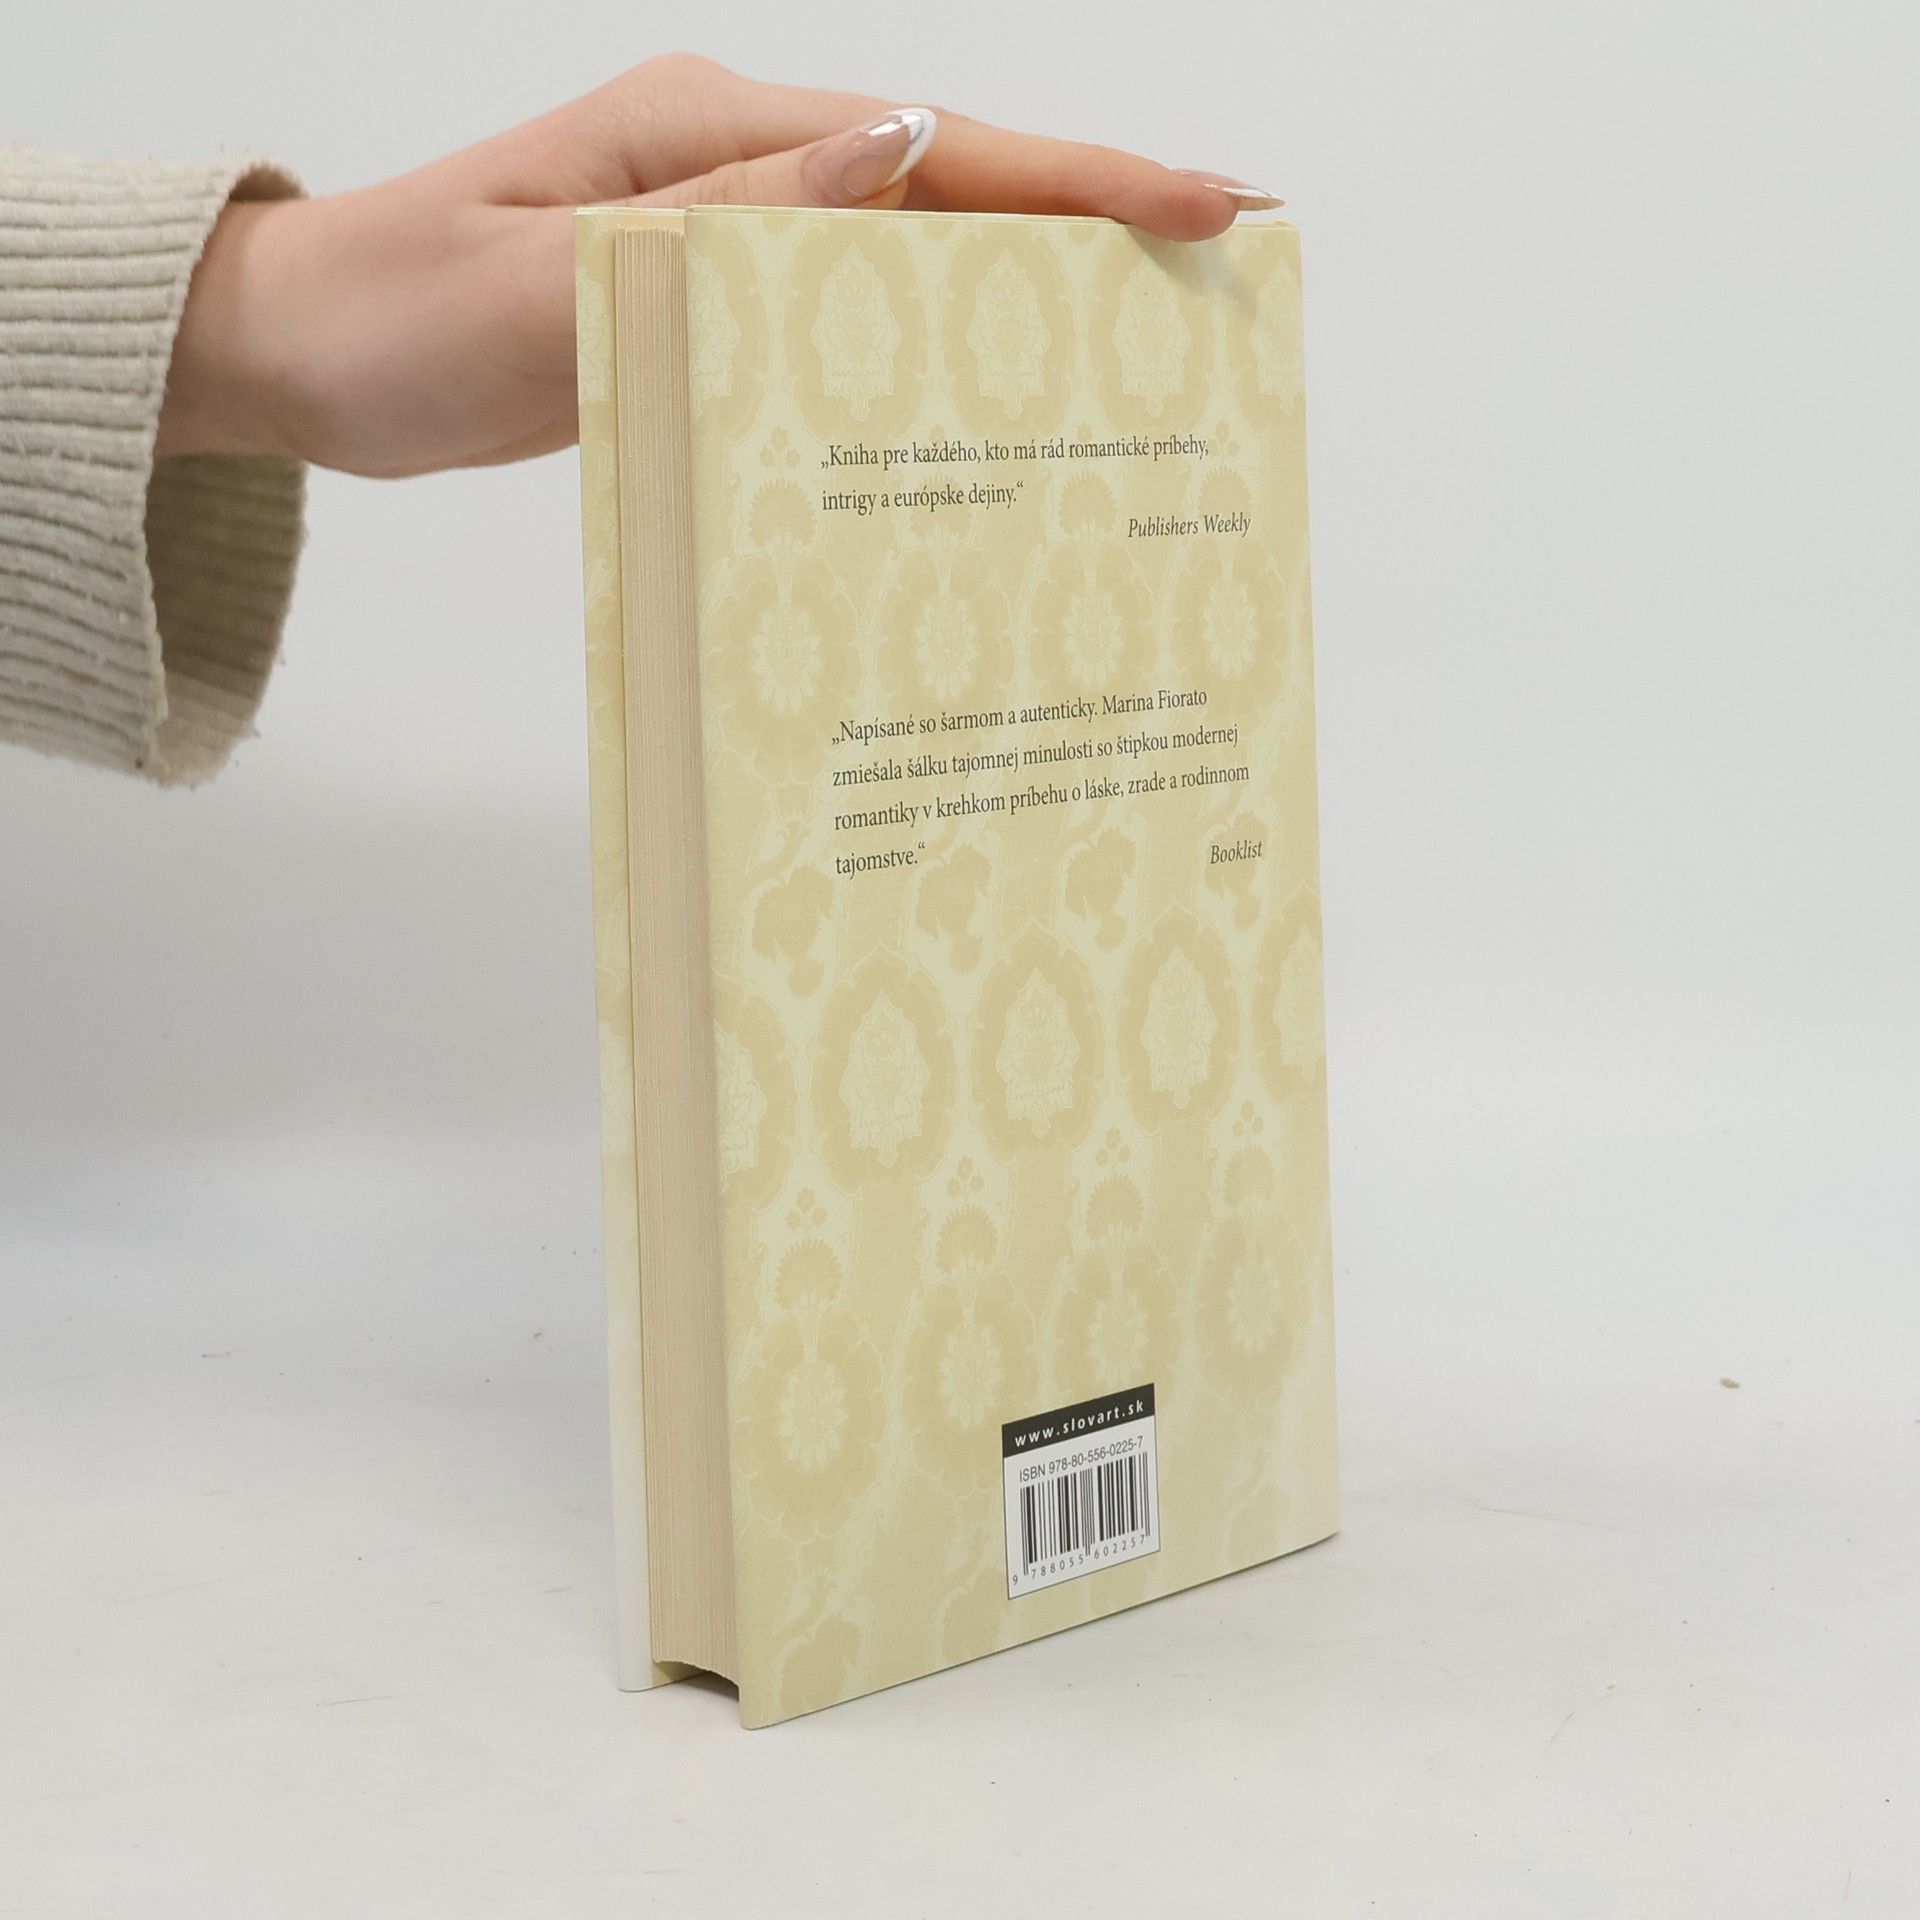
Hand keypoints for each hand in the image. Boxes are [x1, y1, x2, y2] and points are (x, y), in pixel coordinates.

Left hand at [156, 56, 1281, 478]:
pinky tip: (982, 400)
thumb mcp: (550, 271)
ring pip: (910, 262)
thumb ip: (719, 223)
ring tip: (1140, 351)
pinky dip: (924, 354)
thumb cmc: (396, 312)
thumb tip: (893, 153)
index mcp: (712, 135)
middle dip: (1093, 229)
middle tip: (1220, 279)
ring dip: (1020, 296)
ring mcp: (724, 236)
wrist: (304, 353)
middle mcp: (737, 173)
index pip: (939, 148)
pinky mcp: (706, 306)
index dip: (1083, 178)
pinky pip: (845, 324)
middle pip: (954, 194)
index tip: (1209, 201)